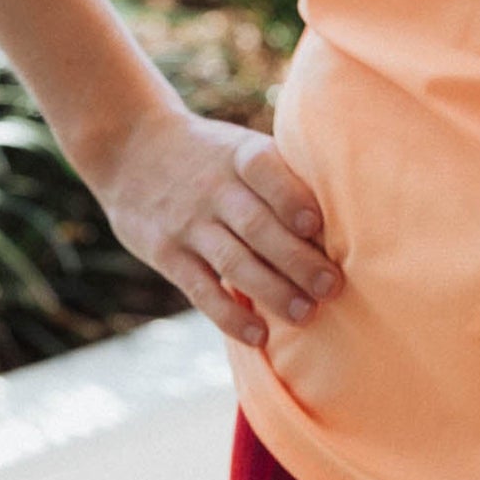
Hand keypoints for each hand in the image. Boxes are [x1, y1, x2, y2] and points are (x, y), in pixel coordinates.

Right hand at [88, 103, 342, 348]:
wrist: (130, 147)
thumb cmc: (211, 153)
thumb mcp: (241, 144)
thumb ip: (282, 171)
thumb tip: (349, 209)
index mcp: (240, 155)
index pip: (266, 172)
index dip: (291, 198)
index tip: (316, 225)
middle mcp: (214, 189)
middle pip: (257, 226)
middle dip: (296, 259)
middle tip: (332, 286)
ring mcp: (188, 223)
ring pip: (233, 262)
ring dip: (272, 292)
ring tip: (307, 314)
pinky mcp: (167, 254)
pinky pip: (200, 290)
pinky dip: (229, 316)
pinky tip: (259, 335)